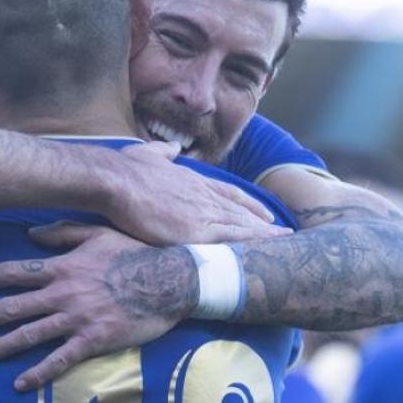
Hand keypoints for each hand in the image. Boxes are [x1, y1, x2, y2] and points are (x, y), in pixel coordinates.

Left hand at [0, 222, 196, 389]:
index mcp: (63, 266)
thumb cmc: (137, 252)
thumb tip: (30, 233)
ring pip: (30, 334)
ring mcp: (77, 318)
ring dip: (0, 346)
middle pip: (13, 306)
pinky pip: (60, 359)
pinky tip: (20, 384)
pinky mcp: (94, 340)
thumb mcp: (99, 233)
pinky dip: (39, 372)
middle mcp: (63, 293)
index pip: (14, 272)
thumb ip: (63, 232)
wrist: (171, 278)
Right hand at [104, 141, 290, 244]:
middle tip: (284, 233)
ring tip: (283, 244)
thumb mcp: (149, 153)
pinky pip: (228, 242)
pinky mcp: (193, 234)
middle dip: (264, 223)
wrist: (118, 181)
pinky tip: (260, 255)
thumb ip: (165, 151)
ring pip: (241, 226)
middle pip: (242, 212)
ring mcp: (201, 214)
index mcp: (195, 180)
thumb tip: (174, 147)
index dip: (250, 204)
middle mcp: (204, 196)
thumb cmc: (128, 169)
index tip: (264, 212)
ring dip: (263, 236)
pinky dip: (247, 247)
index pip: (231, 194)